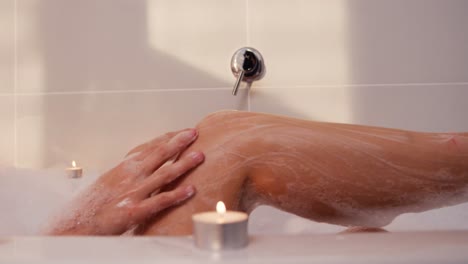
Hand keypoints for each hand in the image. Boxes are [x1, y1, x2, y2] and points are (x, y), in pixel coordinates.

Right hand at [47, 129, 203, 234]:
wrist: (75, 223)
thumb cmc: (94, 203)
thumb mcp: (112, 179)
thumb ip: (131, 170)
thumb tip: (146, 162)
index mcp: (126, 167)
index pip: (151, 147)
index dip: (169, 138)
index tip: (183, 131)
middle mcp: (131, 176)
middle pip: (159, 155)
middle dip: (178, 142)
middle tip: (194, 133)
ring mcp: (133, 192)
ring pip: (163, 174)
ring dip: (183, 164)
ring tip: (199, 156)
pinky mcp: (134, 210)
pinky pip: (159, 201)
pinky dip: (176, 195)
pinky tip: (190, 190)